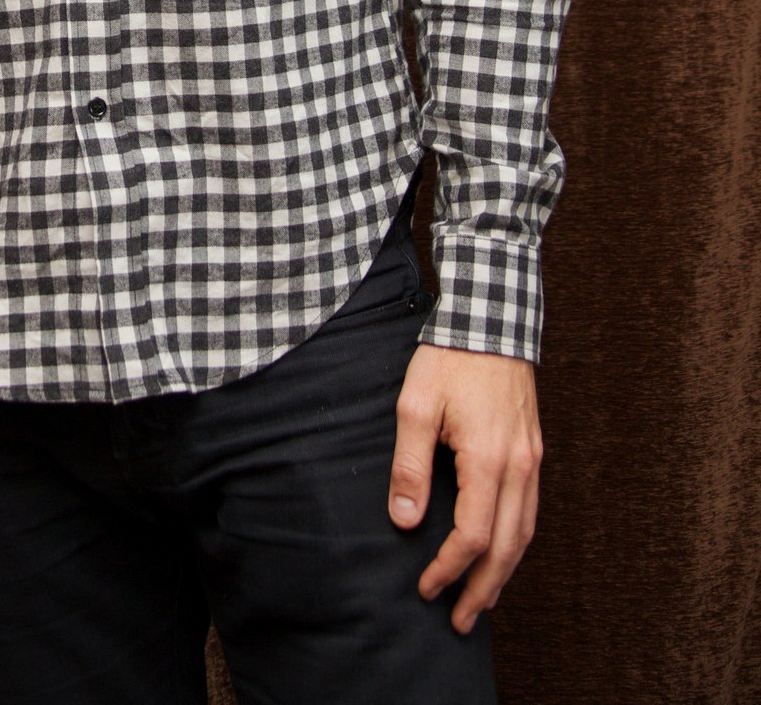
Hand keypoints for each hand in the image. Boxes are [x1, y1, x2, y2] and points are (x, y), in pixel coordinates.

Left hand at [388, 343, 541, 633]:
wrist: (490, 316)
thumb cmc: (449, 357)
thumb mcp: (415, 406)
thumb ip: (410, 467)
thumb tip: (404, 521)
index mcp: (488, 459)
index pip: (473, 536)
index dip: (449, 569)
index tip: (426, 588)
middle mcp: (519, 466)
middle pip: (508, 548)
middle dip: (484, 590)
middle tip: (461, 622)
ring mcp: (532, 458)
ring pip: (526, 533)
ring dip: (505, 572)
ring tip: (482, 600)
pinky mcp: (533, 449)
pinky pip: (530, 510)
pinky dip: (517, 542)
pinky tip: (501, 552)